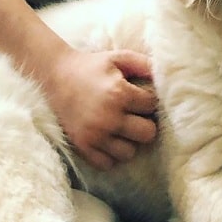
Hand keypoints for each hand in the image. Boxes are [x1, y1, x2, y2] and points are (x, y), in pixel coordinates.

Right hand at [44, 48, 157, 170]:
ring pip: (129, 152)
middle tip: (133, 115)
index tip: (139, 96)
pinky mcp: (83, 146)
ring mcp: (95, 135)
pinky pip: (108, 164)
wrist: (54, 76)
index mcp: (119, 94)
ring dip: (128, 141)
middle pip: (148, 134)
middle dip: (144, 123)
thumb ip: (145, 64)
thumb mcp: (118, 57)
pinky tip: (108, 139)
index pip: (152, 106)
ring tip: (119, 127)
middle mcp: (108, 117)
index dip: (148, 101)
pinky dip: (110, 154)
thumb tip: (167, 75)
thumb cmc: (91, 66)